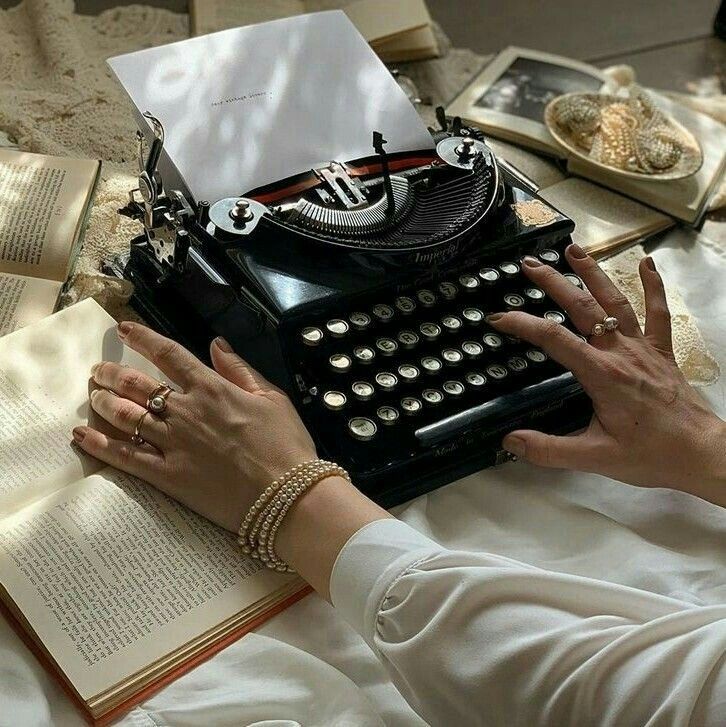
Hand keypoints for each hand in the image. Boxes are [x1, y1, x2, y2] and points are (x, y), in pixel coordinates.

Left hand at [72, 325, 316, 532]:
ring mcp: (173, 444)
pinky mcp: (167, 476)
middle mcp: (186, 412)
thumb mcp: (272, 398)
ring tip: (93, 398)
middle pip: (136, 384)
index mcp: (212, 389)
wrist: (286, 496)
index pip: (168, 354)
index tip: (123, 329)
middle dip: (112, 374)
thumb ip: (240, 369)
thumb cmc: (286, 446)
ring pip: (125, 416)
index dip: (142, 338)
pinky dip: (99, 445)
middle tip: (99, 372)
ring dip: (102, 403)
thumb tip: (216, 344)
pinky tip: (81, 437)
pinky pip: (125, 457)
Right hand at [488, 243, 725, 502]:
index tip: (499, 317)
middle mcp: (621, 353)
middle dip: (554, 282)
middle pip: (583, 308)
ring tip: (574, 250)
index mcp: (601, 375)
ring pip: (616, 301)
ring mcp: (643, 348)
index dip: (523, 324)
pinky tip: (647, 263)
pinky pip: (658, 313)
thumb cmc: (650, 455)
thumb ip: (550, 450)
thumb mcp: (594, 458)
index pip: (554, 340)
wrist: (700, 453)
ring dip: (594, 273)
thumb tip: (511, 441)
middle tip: (530, 264)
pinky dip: (654, 286)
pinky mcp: (661, 352)